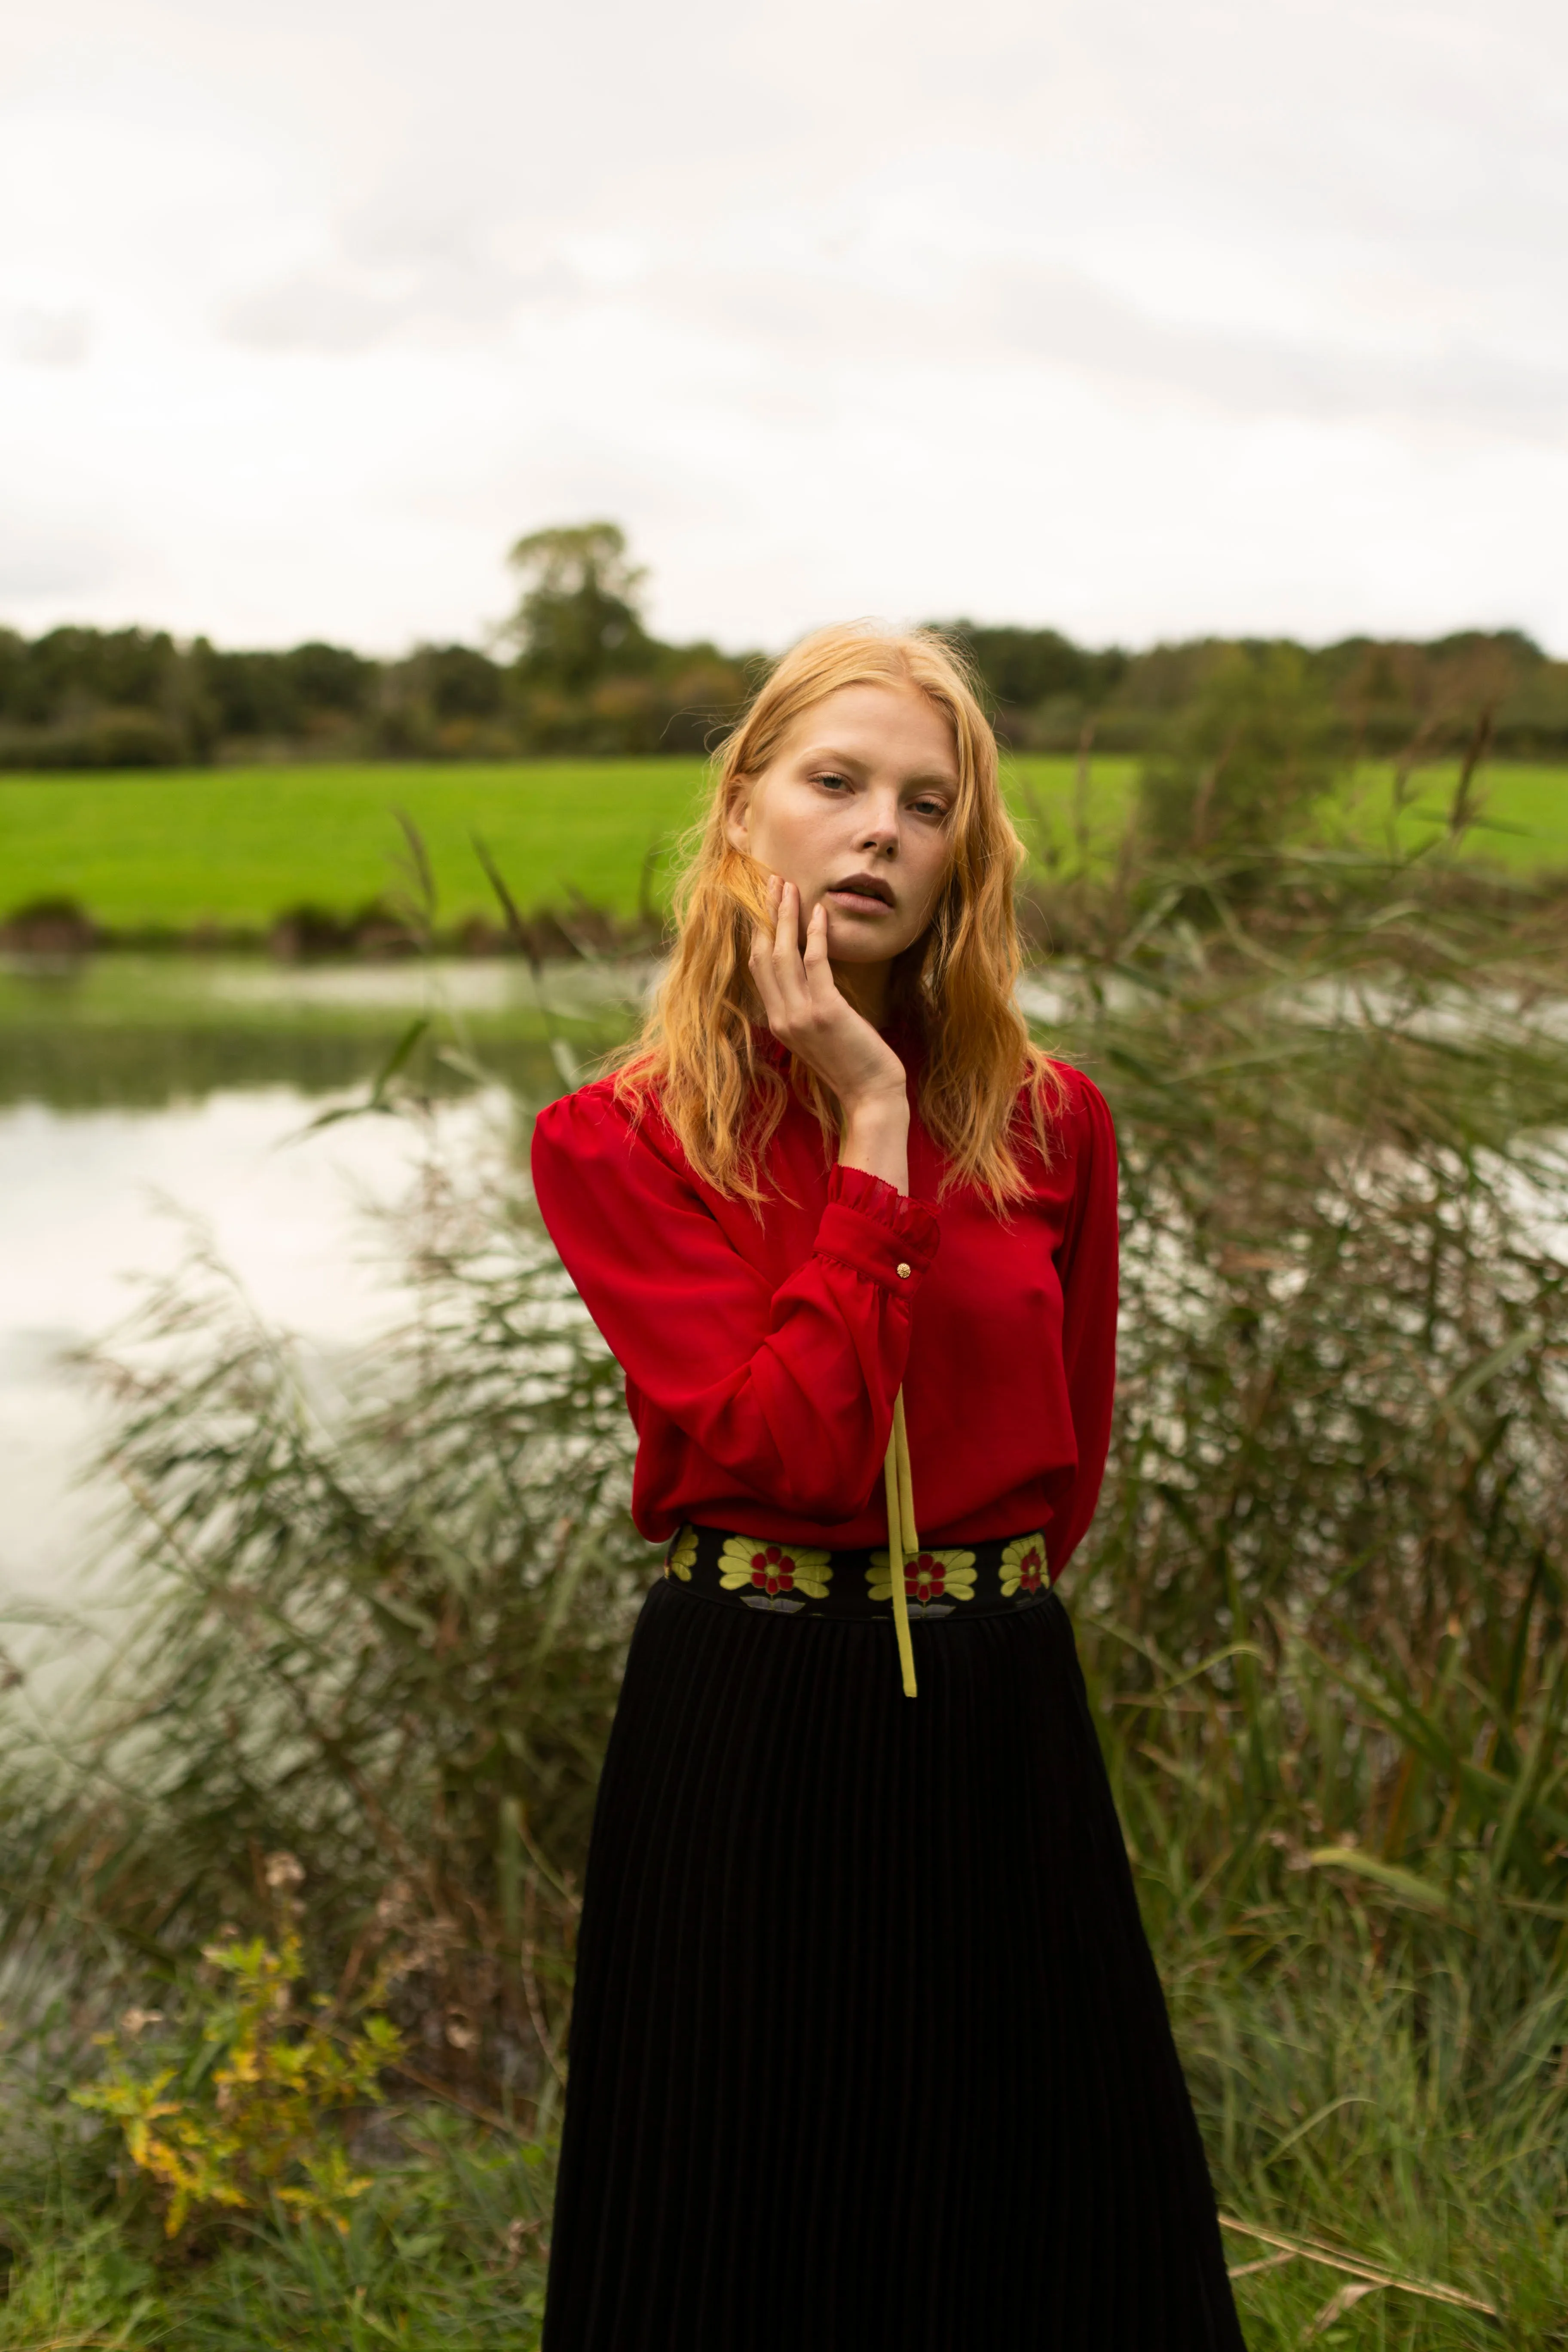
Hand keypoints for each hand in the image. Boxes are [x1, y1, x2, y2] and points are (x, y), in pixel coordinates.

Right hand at [749, 877, 909, 1189]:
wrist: (871, 1097)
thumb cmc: (854, 1066)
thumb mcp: (821, 1036)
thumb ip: (807, 1009)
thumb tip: (808, 979)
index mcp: (778, 1022)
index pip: (758, 969)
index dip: (758, 932)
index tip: (762, 903)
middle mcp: (782, 1017)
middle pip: (763, 955)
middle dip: (766, 915)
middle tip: (770, 881)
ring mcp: (800, 1015)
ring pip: (783, 954)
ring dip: (785, 916)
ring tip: (788, 886)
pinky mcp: (825, 1011)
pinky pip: (816, 963)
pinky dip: (817, 935)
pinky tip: (820, 912)